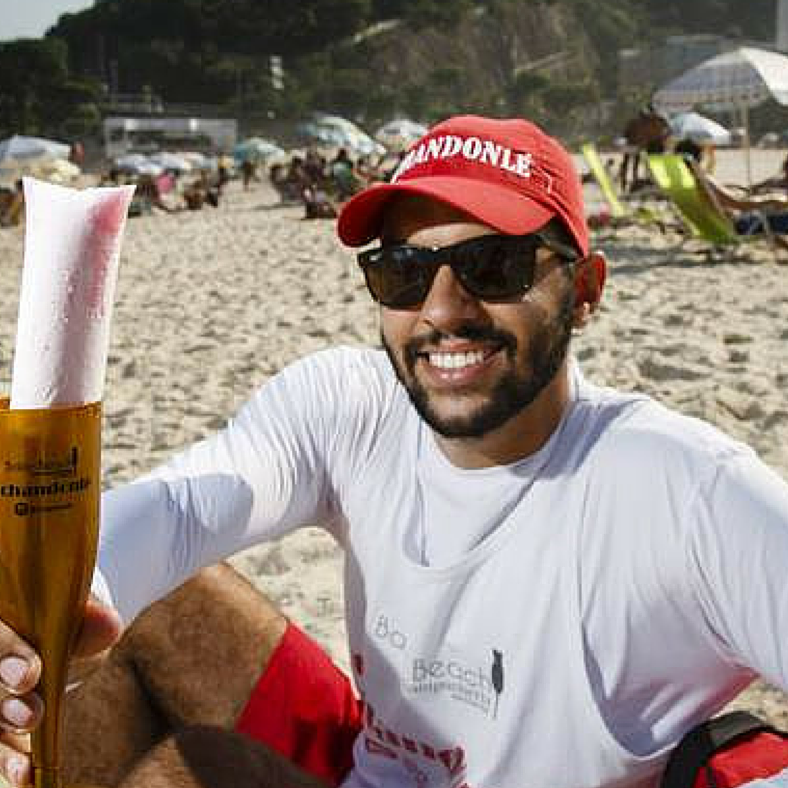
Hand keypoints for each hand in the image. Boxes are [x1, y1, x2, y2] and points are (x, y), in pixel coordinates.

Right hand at [0, 596, 121, 786]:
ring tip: (23, 768)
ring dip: (1, 749)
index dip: (7, 654)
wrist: (54, 642)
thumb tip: (109, 624)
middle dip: (4, 703)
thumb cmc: (60, 627)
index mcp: (3, 618)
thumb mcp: (75, 620)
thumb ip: (88, 622)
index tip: (30, 675)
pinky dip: (7, 764)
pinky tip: (23, 779)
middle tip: (31, 717)